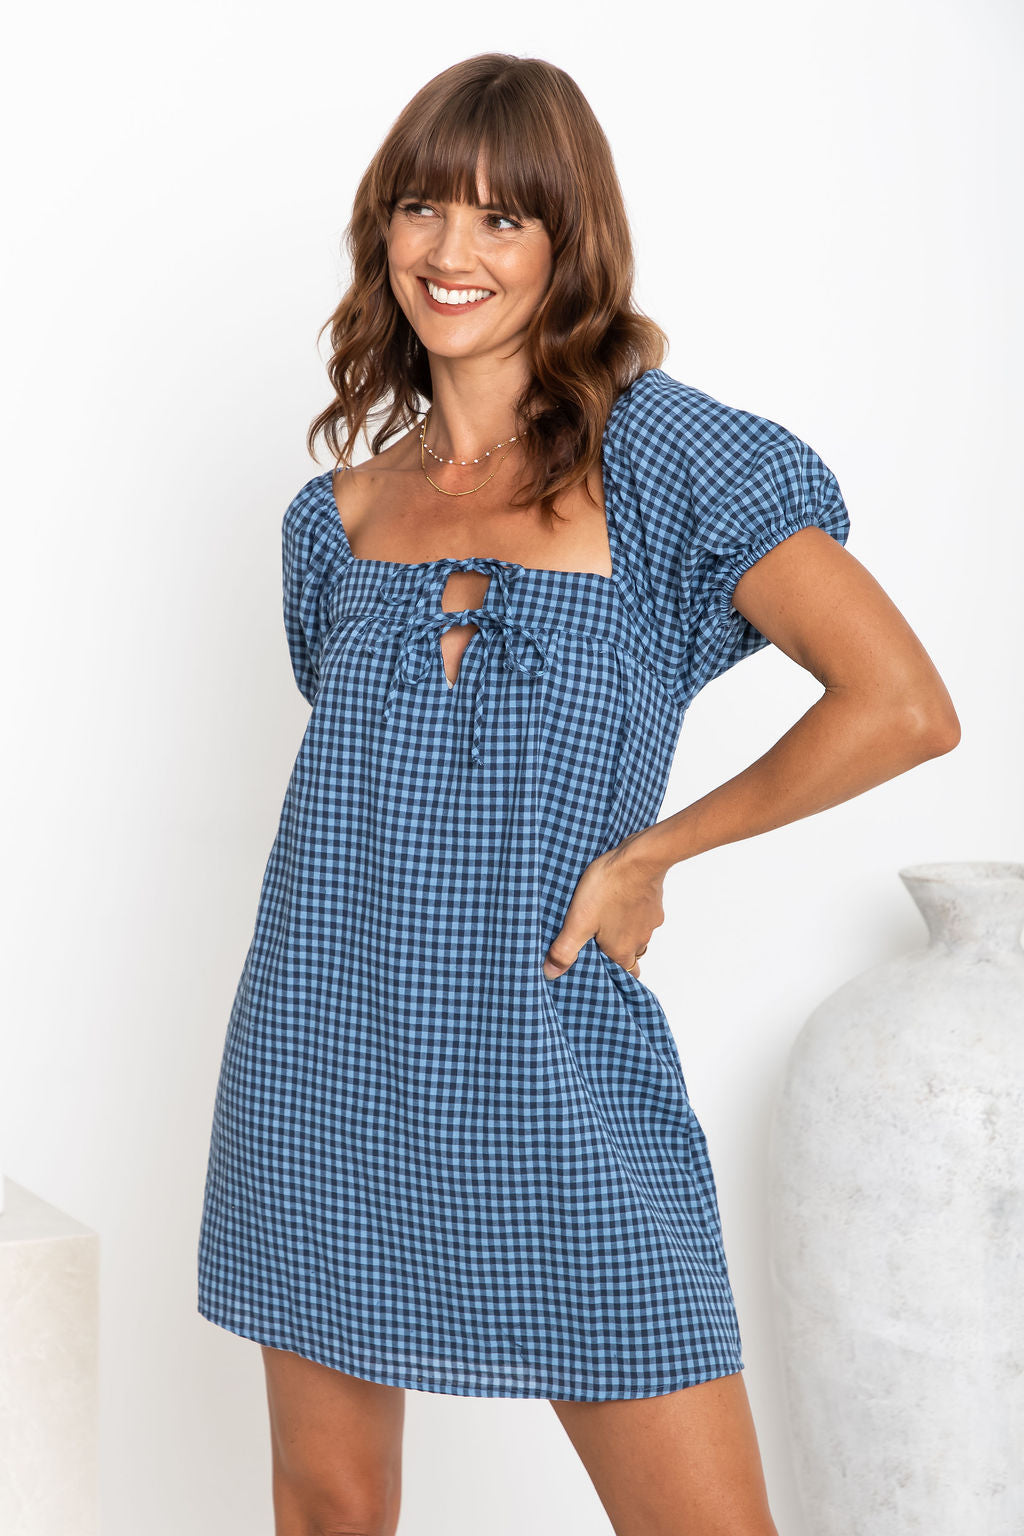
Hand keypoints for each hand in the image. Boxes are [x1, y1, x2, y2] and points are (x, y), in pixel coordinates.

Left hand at [542, 832, 665, 980]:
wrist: (639, 858)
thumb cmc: (609, 888)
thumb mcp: (578, 921)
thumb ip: (565, 949)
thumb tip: (551, 973)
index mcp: (621, 950)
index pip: (624, 974)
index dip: (611, 974)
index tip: (598, 968)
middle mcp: (639, 940)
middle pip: (630, 955)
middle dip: (615, 952)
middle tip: (596, 942)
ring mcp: (650, 921)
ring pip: (637, 934)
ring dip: (623, 931)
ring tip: (604, 918)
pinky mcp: (654, 902)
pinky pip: (643, 914)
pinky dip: (632, 911)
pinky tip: (618, 898)